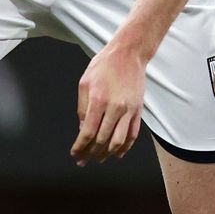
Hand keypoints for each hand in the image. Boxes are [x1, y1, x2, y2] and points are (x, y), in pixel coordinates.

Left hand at [73, 40, 146, 164]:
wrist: (129, 54)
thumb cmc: (105, 65)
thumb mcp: (84, 83)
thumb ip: (82, 108)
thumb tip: (83, 128)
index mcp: (98, 100)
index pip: (88, 132)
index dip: (80, 146)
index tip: (75, 153)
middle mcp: (115, 107)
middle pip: (102, 140)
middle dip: (91, 153)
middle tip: (84, 159)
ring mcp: (129, 110)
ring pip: (118, 141)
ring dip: (107, 154)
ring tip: (98, 158)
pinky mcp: (138, 110)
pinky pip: (133, 134)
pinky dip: (125, 147)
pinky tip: (117, 152)